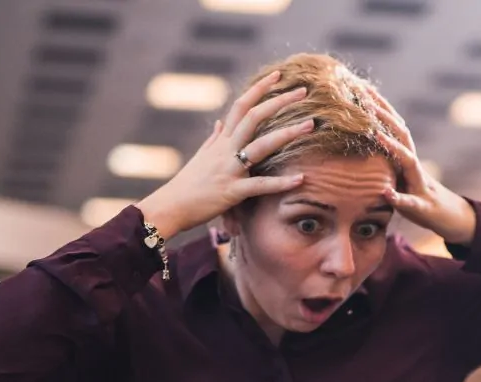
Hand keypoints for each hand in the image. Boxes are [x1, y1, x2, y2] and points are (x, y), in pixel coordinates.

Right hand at [135, 70, 313, 238]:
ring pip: (260, 146)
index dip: (258, 89)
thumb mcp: (201, 157)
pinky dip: (281, 183)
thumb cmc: (188, 185)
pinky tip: (300, 178)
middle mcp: (225, 150)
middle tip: (304, 91)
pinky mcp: (232, 191)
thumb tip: (220, 124)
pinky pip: (260, 185)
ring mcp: (229, 169)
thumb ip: (213, 140)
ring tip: (310, 125)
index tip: (277, 75)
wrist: (170, 207)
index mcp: (221, 141)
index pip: (240, 106)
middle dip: (279, 102)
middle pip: (253, 117)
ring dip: (287, 134)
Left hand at [363, 86, 476, 245]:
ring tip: (377, 135)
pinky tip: (386, 193)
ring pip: (408, 161)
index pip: (393, 125)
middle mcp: (413, 164)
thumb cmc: (414, 190)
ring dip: (393, 147)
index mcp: (405, 155)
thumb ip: (384, 155)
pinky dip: (398, 197)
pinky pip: (409, 201)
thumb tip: (359, 137)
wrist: (443, 215)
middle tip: (367, 101)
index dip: (380, 107)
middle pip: (402, 135)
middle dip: (386, 117)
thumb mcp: (397, 170)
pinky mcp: (420, 205)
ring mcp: (418, 183)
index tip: (363, 87)